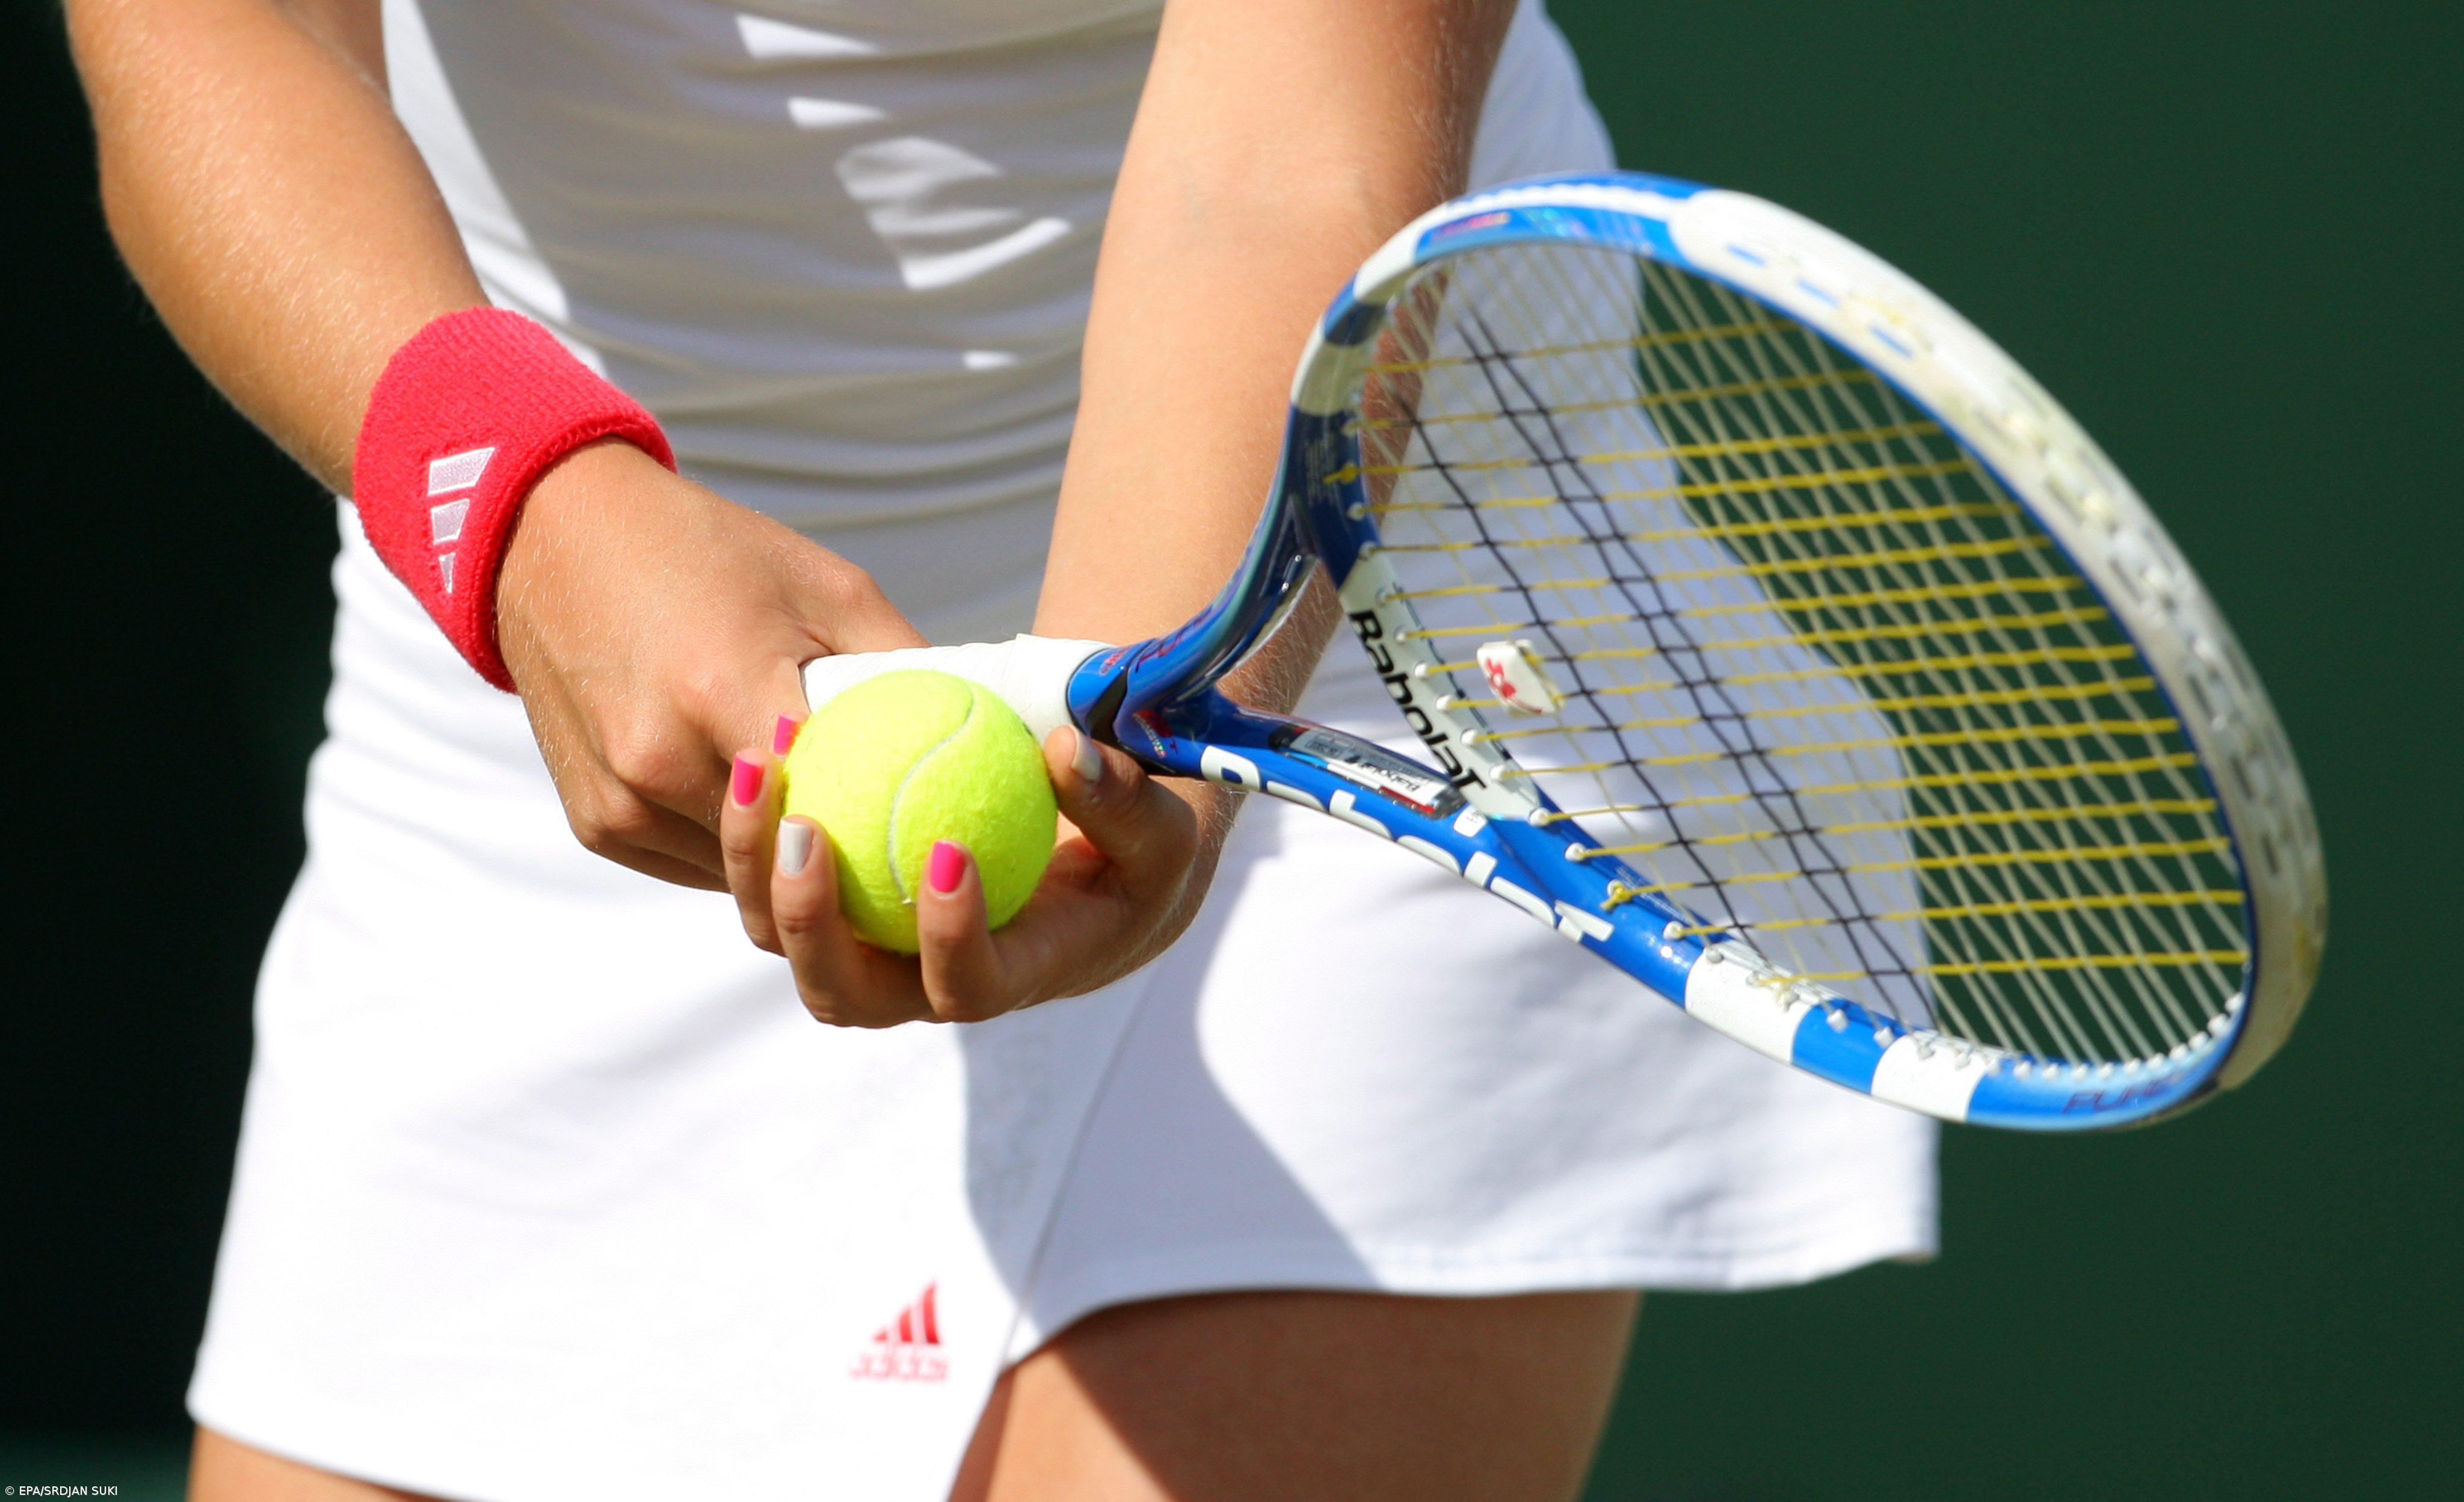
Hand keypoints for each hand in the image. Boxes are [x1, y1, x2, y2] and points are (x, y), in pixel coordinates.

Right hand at [495, 439, 927, 888]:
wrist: (555, 542)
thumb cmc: (712, 553)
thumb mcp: (829, 589)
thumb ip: (903, 669)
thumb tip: (990, 729)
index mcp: (722, 692)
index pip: (832, 803)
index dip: (894, 836)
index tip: (952, 846)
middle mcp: (660, 760)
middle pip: (788, 856)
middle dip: (853, 868)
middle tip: (921, 869)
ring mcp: (622, 802)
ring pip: (740, 877)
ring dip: (793, 869)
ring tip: (855, 845)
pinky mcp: (597, 824)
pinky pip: (692, 865)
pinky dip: (738, 855)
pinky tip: (779, 825)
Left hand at [716, 724, 1235, 1025]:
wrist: (1095, 866)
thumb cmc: (1137, 853)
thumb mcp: (1159, 830)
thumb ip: (1122, 800)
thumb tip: (1067, 751)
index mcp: (1011, 977)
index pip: (968, 984)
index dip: (948, 939)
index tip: (947, 854)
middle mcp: (926, 983)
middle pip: (846, 993)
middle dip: (810, 924)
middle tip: (803, 831)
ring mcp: (874, 951)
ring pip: (790, 942)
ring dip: (758, 869)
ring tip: (759, 771)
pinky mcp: (843, 909)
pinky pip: (783, 881)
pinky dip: (763, 826)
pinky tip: (770, 744)